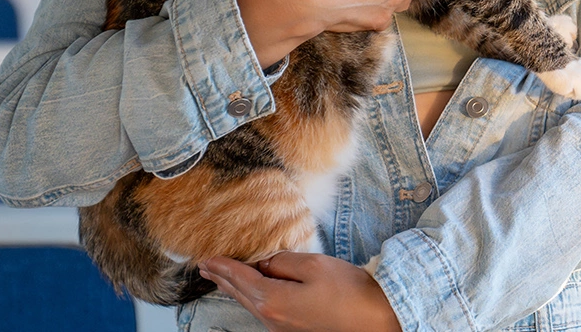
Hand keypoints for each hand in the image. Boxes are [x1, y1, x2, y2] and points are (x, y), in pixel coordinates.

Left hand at [198, 252, 399, 331]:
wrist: (376, 319)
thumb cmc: (349, 292)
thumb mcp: (314, 265)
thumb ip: (283, 261)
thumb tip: (265, 263)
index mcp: (273, 301)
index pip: (240, 278)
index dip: (223, 266)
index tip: (207, 257)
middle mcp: (272, 318)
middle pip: (240, 294)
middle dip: (221, 278)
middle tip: (204, 266)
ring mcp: (282, 327)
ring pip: (250, 303)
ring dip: (233, 288)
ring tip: (219, 277)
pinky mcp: (294, 329)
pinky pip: (263, 310)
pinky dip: (250, 296)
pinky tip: (249, 291)